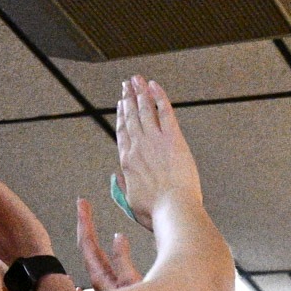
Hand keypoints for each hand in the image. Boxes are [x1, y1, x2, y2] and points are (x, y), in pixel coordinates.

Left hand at [76, 198, 141, 290]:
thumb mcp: (130, 282)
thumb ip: (122, 260)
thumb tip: (118, 236)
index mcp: (99, 276)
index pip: (87, 243)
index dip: (84, 221)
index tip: (82, 203)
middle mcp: (98, 279)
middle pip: (87, 246)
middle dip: (85, 223)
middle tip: (83, 205)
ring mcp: (105, 284)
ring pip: (94, 255)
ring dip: (91, 236)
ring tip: (89, 222)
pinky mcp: (113, 289)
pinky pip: (102, 264)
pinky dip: (100, 250)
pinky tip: (103, 252)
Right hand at [113, 76, 201, 230]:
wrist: (173, 209)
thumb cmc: (155, 212)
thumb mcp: (131, 203)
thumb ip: (123, 188)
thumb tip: (117, 177)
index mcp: (127, 162)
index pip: (122, 132)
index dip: (121, 115)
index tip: (120, 103)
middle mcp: (138, 147)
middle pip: (131, 116)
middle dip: (128, 97)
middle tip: (126, 84)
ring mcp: (155, 141)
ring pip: (145, 110)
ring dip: (140, 92)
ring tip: (137, 79)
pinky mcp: (173, 138)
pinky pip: (164, 111)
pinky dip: (158, 97)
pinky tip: (154, 85)